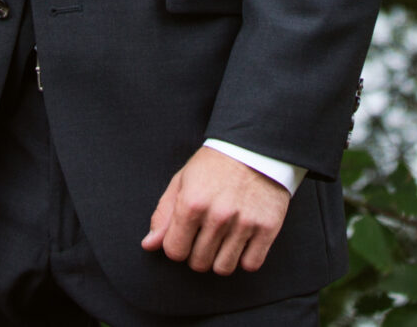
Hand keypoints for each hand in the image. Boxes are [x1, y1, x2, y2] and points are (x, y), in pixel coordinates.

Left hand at [139, 147, 289, 275]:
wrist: (255, 147)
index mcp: (192, 203)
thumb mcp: (182, 181)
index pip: (175, 251)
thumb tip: (149, 245)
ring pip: (223, 268)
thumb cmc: (214, 165)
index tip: (186, 235)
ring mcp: (244, 223)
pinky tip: (242, 241)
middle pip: (199, 263)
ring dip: (220, 258)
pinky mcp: (267, 227)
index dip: (178, 246)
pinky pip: (251, 264)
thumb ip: (164, 214)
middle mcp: (218, 216)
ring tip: (223, 239)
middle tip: (206, 235)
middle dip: (198, 253)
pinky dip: (245, 258)